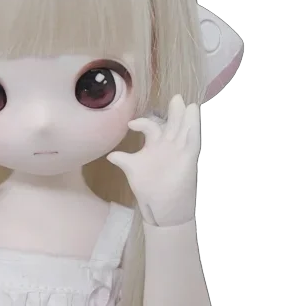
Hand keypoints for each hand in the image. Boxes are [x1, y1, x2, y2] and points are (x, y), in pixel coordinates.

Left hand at [107, 95, 200, 226]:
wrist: (162, 208)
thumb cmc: (148, 188)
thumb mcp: (133, 170)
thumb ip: (124, 160)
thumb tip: (110, 155)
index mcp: (154, 146)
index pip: (150, 127)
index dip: (142, 122)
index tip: (130, 125)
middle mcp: (167, 146)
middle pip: (172, 124)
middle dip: (174, 111)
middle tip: (176, 97)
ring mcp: (178, 151)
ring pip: (183, 130)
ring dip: (185, 117)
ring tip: (187, 104)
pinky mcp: (188, 159)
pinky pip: (193, 141)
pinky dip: (194, 129)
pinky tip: (195, 117)